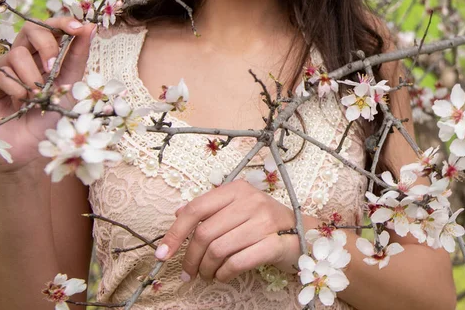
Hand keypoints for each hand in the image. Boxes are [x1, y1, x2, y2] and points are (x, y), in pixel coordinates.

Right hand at [0, 16, 96, 171]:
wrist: (33, 151)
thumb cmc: (52, 118)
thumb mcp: (71, 84)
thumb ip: (78, 56)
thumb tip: (91, 27)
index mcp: (41, 55)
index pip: (47, 27)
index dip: (61, 22)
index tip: (79, 27)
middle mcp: (20, 59)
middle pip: (30, 29)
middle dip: (47, 44)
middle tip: (52, 66)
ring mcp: (0, 70)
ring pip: (16, 54)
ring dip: (32, 76)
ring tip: (37, 97)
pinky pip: (0, 74)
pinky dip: (16, 88)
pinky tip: (21, 103)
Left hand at [154, 180, 300, 283]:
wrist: (302, 231)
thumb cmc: (262, 220)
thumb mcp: (236, 207)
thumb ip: (210, 209)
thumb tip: (178, 214)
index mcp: (235, 189)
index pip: (196, 208)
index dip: (175, 233)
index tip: (162, 253)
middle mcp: (249, 201)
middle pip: (204, 233)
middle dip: (190, 258)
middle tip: (188, 273)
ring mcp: (263, 221)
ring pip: (218, 250)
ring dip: (207, 269)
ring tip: (207, 274)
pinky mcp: (274, 243)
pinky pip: (237, 262)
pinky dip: (224, 274)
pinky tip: (222, 275)